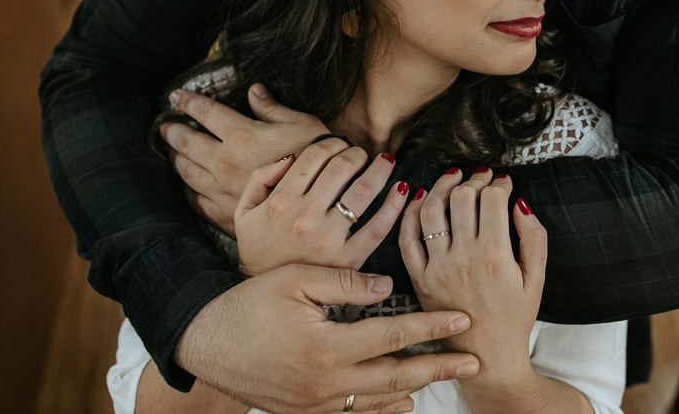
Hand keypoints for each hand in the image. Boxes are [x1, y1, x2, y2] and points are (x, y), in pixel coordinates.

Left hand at [162, 83, 327, 233]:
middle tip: (165, 127)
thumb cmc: (317, 158)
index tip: (175, 96)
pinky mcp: (225, 213)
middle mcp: (225, 162)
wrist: (325, 203)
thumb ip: (272, 109)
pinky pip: (197, 200)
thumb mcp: (301, 124)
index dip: (188, 102)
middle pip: (187, 142)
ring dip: (177, 159)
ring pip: (188, 172)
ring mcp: (222, 190)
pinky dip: (190, 190)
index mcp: (241, 135)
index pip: (205, 112)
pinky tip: (189, 187)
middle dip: (173, 132)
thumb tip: (254, 90)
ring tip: (174, 153)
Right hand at [175, 265, 480, 413]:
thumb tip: (389, 288)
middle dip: (438, 367)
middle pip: (397, 377)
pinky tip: (403, 403)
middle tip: (474, 360)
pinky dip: (383, 410)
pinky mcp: (304, 412)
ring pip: (379, 401)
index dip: (431, 328)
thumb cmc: (248, 302)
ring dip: (417, 389)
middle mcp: (326, 382)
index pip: (393, 335)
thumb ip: (345, 282)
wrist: (204, 341)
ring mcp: (316, 403)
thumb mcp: (296, 279)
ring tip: (446, 377)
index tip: (461, 319)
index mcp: (327, 345)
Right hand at [234, 137, 410, 275]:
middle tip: (362, 154)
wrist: (267, 296)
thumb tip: (289, 156)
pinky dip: (394, 204)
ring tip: (385, 163)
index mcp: (281, 200)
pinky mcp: (348, 259)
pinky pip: (378, 226)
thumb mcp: (244, 212)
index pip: (314, 156)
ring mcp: (328, 237)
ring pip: (363, 190)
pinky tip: (401, 190)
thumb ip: (260, 178)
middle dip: (356, 153)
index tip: (340, 145)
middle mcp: (305, 216)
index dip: (332, 143)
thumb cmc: (259, 250)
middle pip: (341, 167)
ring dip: (379, 169)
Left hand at [399, 167, 546, 380]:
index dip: (499, 183)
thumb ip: (534, 237)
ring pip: (431, 210)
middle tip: (482, 177)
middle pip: (462, 198)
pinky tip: (421, 198)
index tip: (504, 182)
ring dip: (442, 186)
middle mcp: (463, 258)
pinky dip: (410, 213)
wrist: (488, 358)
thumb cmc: (516, 318)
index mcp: (496, 256)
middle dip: (474, 179)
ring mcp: (437, 268)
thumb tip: (520, 202)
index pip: (492, 199)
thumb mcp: (537, 278)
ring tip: (453, 178)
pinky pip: (407, 238)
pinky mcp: (419, 279)